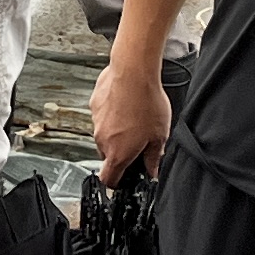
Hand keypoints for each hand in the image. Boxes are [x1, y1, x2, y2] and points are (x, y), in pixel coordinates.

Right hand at [93, 56, 172, 178]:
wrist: (133, 72)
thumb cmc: (147, 102)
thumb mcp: (159, 135)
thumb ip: (153, 157)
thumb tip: (152, 169)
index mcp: (118, 153)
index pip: (108, 179)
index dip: (116, 183)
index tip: (125, 178)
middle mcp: (102, 140)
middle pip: (108, 156)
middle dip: (121, 152)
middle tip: (138, 141)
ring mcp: (96, 122)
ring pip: (105, 135)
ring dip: (117, 132)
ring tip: (135, 117)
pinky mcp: (94, 105)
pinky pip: (102, 116)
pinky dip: (112, 114)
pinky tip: (127, 103)